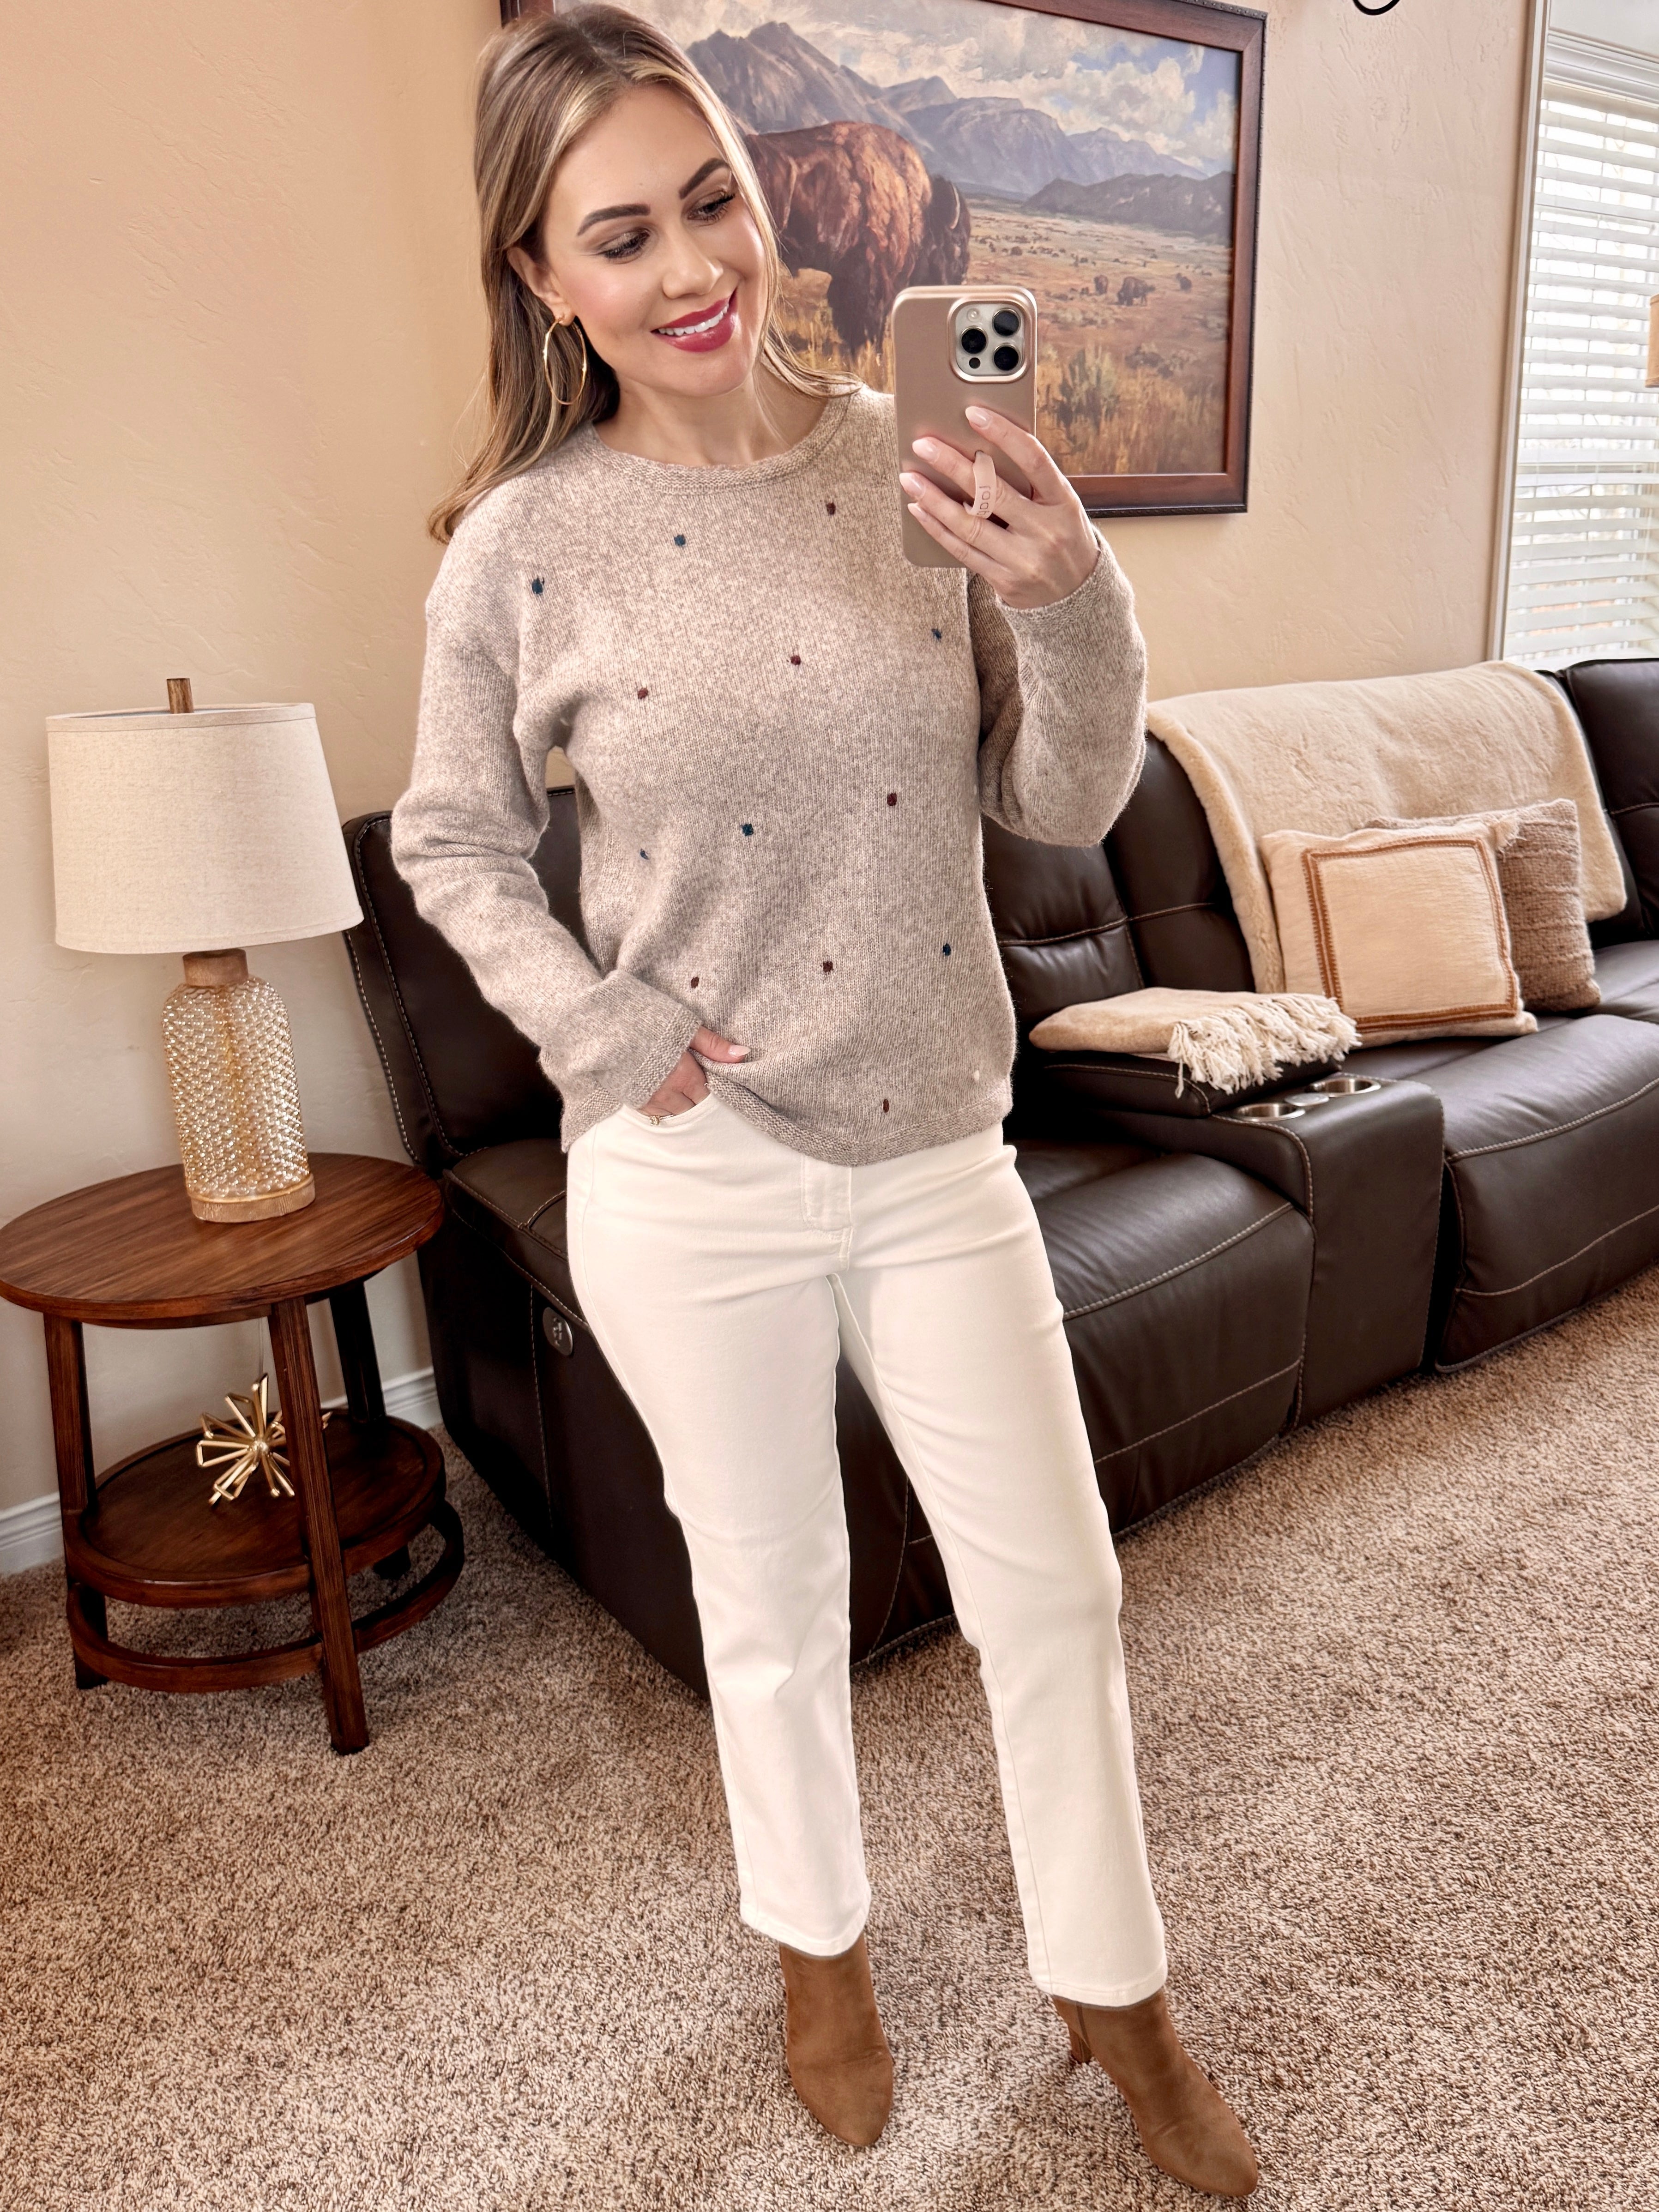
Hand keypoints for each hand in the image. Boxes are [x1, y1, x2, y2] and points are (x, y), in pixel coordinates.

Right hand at [638, 1026, 746, 1117]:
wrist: (604, 1024)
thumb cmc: (646, 1021)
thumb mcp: (684, 1027)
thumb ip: (713, 1045)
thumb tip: (742, 1054)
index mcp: (684, 1076)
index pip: (708, 1096)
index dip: (711, 1088)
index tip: (709, 1078)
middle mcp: (667, 1094)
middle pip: (693, 1108)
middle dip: (696, 1098)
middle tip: (695, 1082)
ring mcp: (648, 1101)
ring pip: (675, 1113)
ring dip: (680, 1104)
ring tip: (679, 1087)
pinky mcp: (633, 1101)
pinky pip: (656, 1114)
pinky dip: (664, 1106)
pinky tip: (663, 1091)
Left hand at [899, 406, 1099, 610]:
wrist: (1076, 595)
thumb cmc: (1062, 536)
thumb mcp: (1060, 505)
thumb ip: (1031, 481)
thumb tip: (979, 446)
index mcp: (1063, 502)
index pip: (1034, 460)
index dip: (1003, 434)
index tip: (973, 413)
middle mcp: (1045, 531)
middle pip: (992, 492)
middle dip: (953, 465)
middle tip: (923, 445)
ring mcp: (1023, 559)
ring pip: (969, 524)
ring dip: (934, 499)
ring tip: (910, 479)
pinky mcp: (1003, 580)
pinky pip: (962, 551)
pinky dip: (937, 528)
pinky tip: (919, 509)